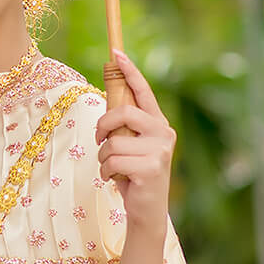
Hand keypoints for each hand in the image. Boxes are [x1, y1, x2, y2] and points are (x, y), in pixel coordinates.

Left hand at [95, 48, 175, 229]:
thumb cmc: (134, 175)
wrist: (147, 210)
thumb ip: (125, 127)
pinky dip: (105, 172)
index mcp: (159, 123)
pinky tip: (115, 180)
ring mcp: (159, 150)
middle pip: (123, 112)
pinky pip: (112, 161)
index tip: (117, 53)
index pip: (143, 91)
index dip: (130, 71)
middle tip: (99, 141)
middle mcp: (164, 132)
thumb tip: (108, 105)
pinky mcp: (151, 168)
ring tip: (113, 169)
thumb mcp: (131, 146)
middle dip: (102, 126)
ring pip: (113, 142)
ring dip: (103, 158)